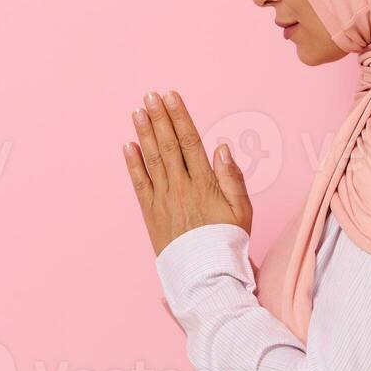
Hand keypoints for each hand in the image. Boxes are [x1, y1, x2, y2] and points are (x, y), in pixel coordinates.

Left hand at [123, 90, 253, 255]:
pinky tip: (128, 145)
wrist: (207, 275)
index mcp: (206, 183)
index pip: (190, 142)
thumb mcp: (242, 210)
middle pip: (169, 145)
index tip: (171, 97)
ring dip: (144, 133)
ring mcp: (164, 199)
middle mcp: (182, 187)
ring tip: (138, 112)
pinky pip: (139, 184)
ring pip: (153, 159)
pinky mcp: (151, 213)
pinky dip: (132, 164)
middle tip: (150, 95)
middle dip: (159, 117)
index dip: (180, 117)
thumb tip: (222, 147)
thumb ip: (232, 177)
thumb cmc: (227, 242)